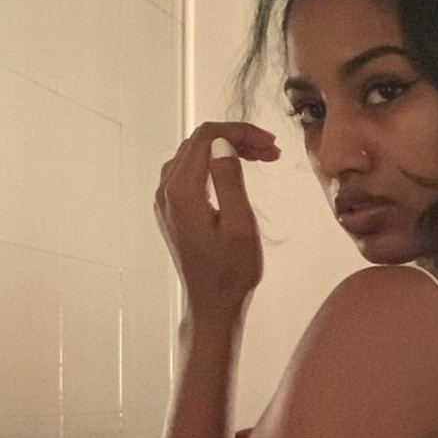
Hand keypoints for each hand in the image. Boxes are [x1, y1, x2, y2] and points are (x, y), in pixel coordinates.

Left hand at [155, 122, 280, 317]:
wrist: (211, 305)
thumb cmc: (231, 273)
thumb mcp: (240, 225)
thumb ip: (229, 179)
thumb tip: (222, 143)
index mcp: (183, 191)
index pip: (207, 137)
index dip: (240, 132)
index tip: (270, 144)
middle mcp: (167, 191)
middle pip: (198, 142)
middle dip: (236, 138)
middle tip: (271, 151)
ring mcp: (166, 200)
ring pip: (193, 155)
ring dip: (225, 150)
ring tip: (259, 159)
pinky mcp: (172, 210)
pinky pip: (189, 172)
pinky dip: (214, 165)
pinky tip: (235, 173)